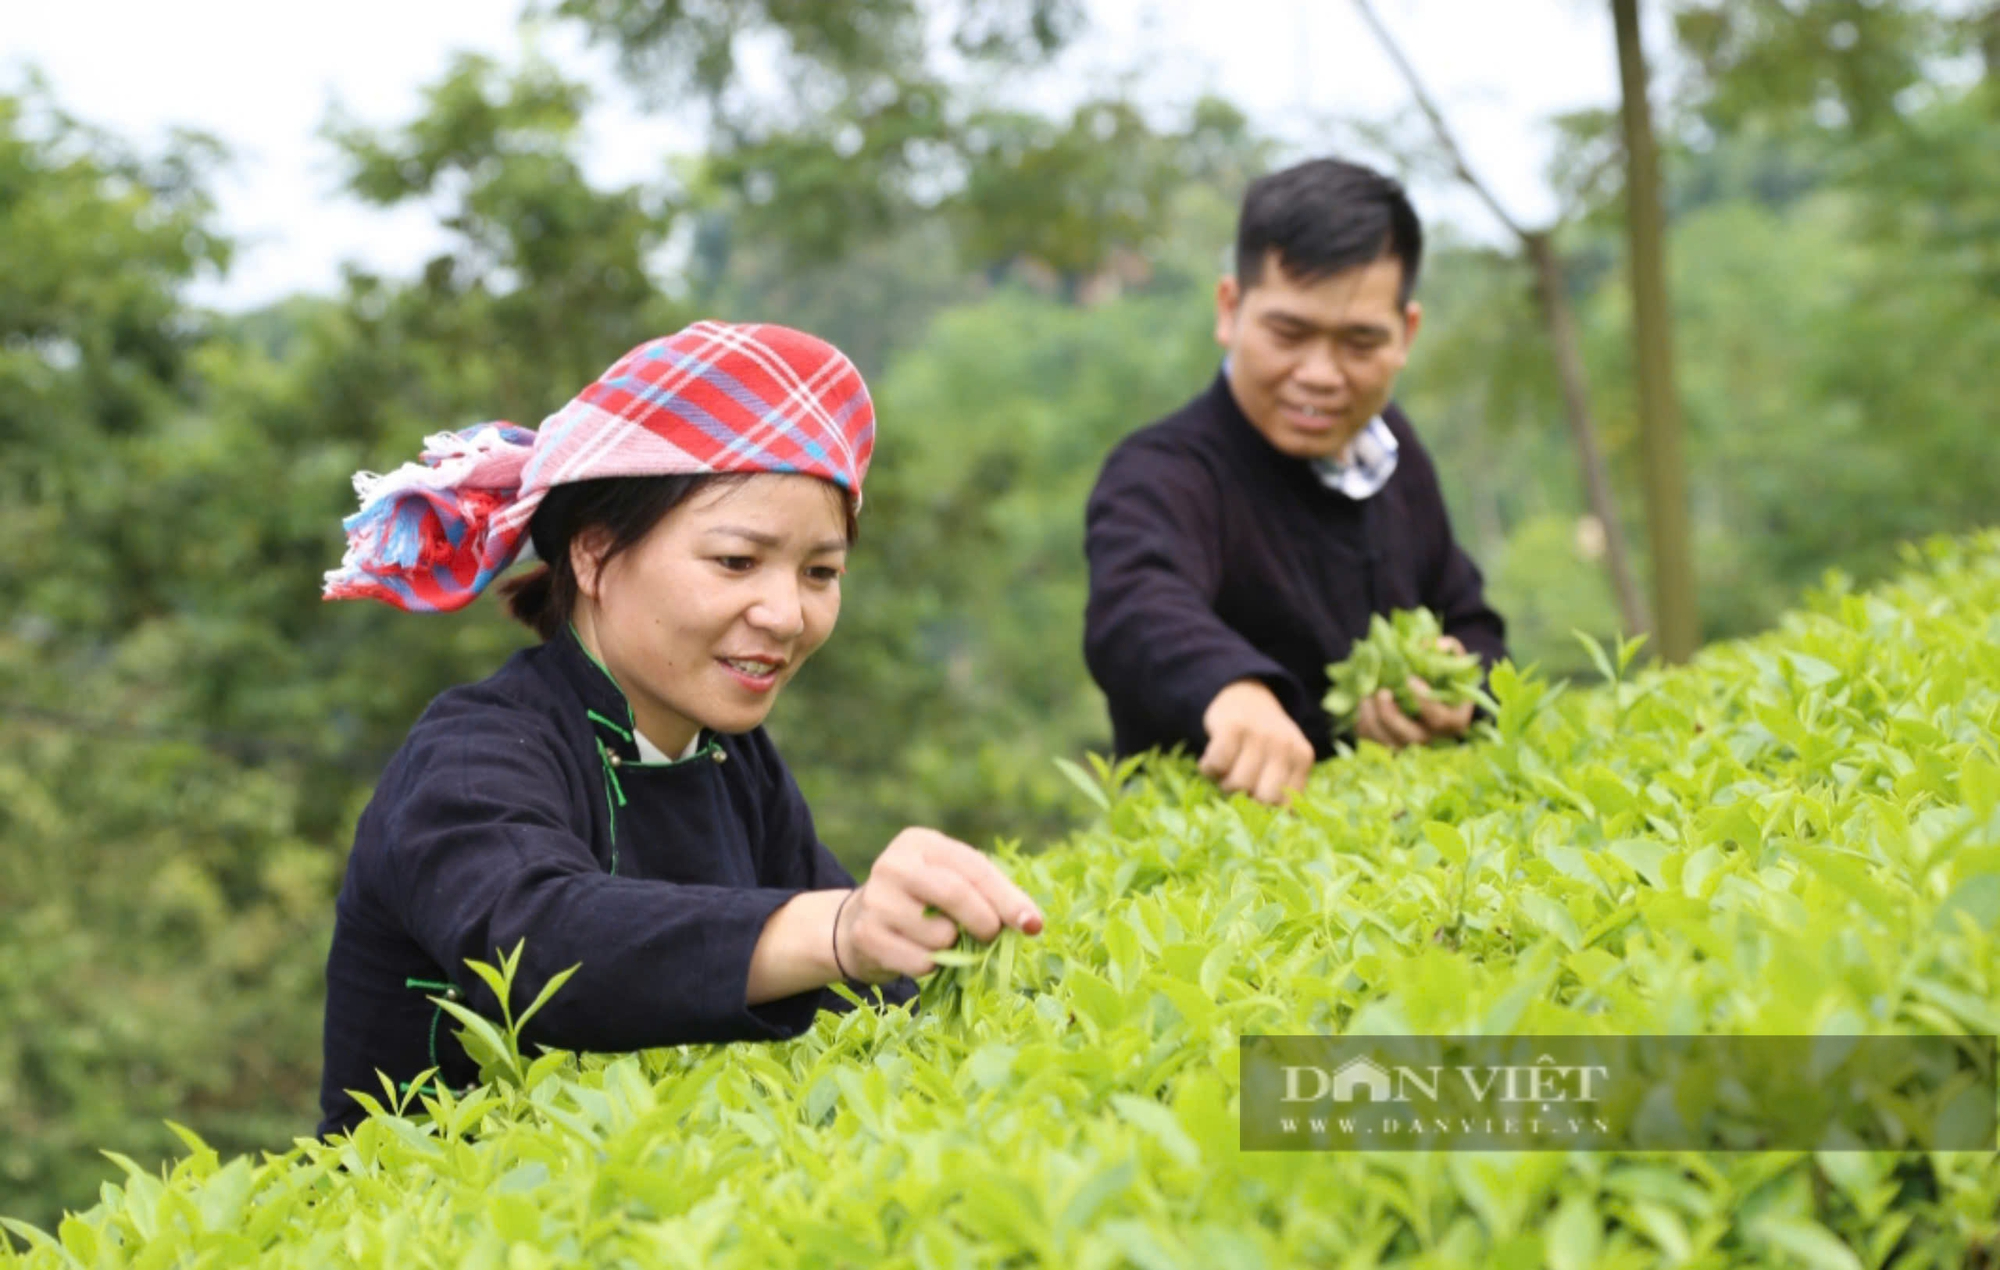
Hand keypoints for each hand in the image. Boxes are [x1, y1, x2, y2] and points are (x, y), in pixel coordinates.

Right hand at [836, 828, 1043, 980]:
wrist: (857, 924)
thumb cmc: (921, 902)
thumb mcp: (952, 884)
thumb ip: (989, 896)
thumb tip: (1031, 923)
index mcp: (921, 842)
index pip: (974, 867)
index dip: (1007, 898)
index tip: (1033, 924)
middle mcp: (894, 864)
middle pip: (955, 893)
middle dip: (985, 921)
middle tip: (992, 936)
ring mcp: (876, 899)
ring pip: (939, 935)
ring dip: (954, 948)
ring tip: (942, 941)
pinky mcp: (865, 935)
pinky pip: (920, 962)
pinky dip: (932, 966)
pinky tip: (919, 954)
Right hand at [1198, 679, 1314, 805]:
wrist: (1244, 693)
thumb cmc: (1262, 740)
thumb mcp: (1283, 759)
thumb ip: (1282, 787)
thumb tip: (1279, 827)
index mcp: (1302, 757)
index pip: (1285, 804)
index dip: (1265, 809)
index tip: (1254, 798)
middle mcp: (1285, 744)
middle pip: (1263, 798)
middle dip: (1245, 799)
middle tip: (1239, 785)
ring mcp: (1259, 734)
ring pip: (1237, 784)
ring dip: (1224, 783)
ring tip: (1225, 770)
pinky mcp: (1233, 726)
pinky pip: (1216, 764)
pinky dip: (1209, 768)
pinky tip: (1212, 761)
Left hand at [1353, 636, 1474, 748]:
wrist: (1434, 695)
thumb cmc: (1445, 679)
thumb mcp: (1454, 663)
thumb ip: (1449, 651)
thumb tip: (1429, 644)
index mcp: (1453, 721)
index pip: (1440, 718)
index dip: (1424, 700)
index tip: (1410, 678)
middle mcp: (1433, 738)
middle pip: (1411, 737)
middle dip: (1392, 716)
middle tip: (1381, 692)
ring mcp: (1411, 744)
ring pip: (1388, 742)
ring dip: (1373, 720)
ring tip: (1364, 697)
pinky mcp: (1391, 744)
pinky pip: (1372, 740)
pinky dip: (1363, 724)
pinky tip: (1361, 704)